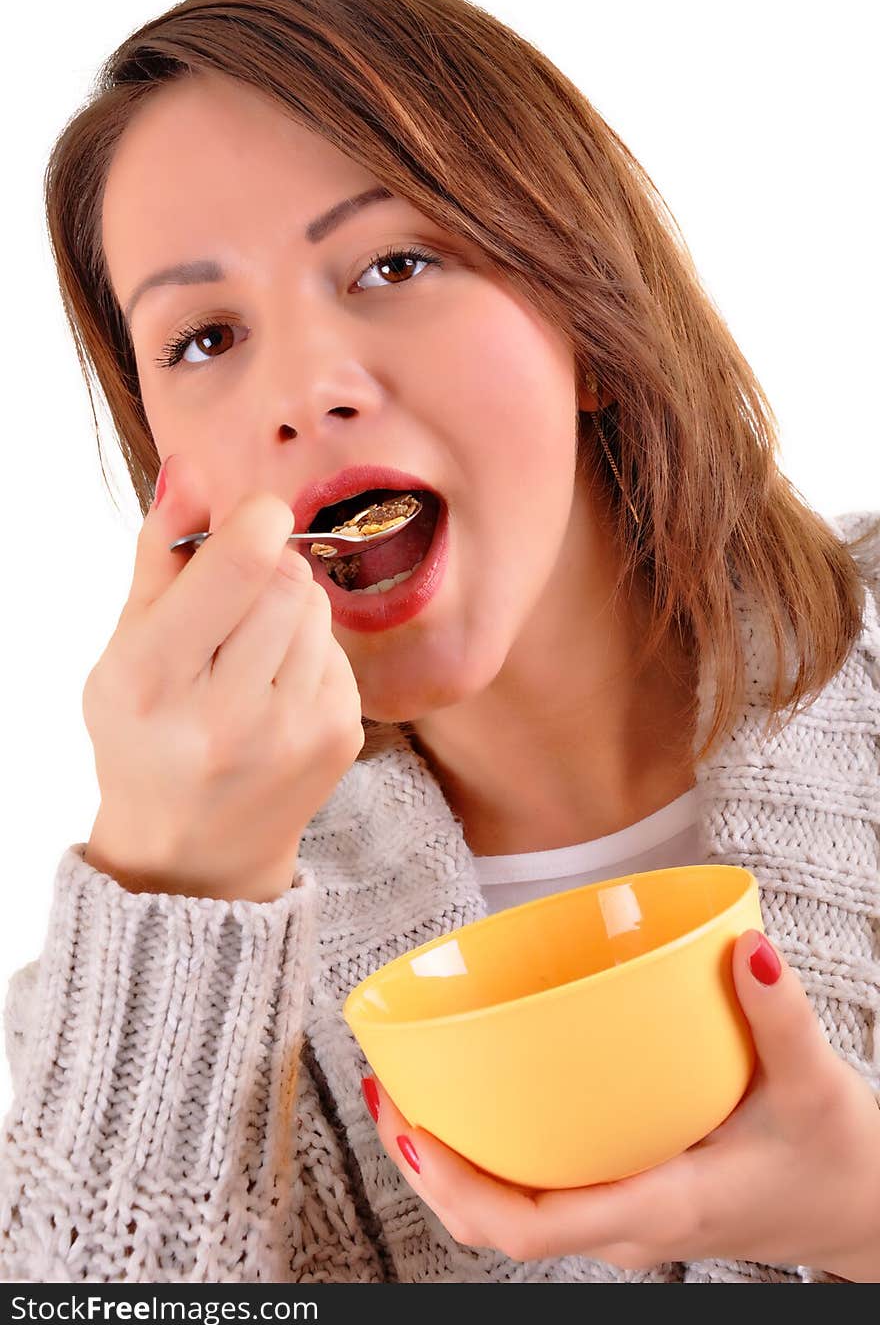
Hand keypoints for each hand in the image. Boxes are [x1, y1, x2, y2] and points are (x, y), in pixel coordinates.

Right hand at [82, 453, 363, 900]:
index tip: (249, 520)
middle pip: (288, 577)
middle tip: (231, 606)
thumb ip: (160, 555)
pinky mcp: (339, 740)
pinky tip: (273, 691)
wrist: (192, 854)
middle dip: (264, 570)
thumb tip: (193, 469)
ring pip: (318, 607)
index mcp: (155, 682)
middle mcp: (228, 714)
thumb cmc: (147, 736)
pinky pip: (338, 649)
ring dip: (288, 609)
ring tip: (247, 656)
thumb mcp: (124, 649)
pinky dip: (309, 653)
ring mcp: (293, 733)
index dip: (255, 520)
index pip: (240, 563)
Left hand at [363, 930, 879, 1278]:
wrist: (860, 1211)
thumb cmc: (835, 1161)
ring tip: (409, 1092)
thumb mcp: (815, 1089)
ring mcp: (622, 1222)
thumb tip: (748, 950)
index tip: (412, 1123)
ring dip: (450, 1165)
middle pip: (496, 1223)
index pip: (534, 1227)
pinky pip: (538, 1193)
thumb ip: (781, 1018)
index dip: (458, 1184)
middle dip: (428, 1168)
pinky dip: (491, 1158)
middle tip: (387, 1089)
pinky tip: (481, 1100)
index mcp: (661, 1206)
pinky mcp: (626, 1201)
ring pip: (509, 1215)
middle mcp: (628, 1228)